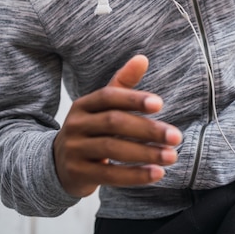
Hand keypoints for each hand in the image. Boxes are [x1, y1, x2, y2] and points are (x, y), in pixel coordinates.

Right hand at [53, 55, 181, 196]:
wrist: (59, 165)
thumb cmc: (91, 131)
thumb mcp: (102, 108)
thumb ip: (123, 84)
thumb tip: (142, 58)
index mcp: (83, 105)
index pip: (108, 96)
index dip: (133, 98)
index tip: (160, 104)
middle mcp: (75, 125)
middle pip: (113, 122)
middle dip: (147, 129)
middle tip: (176, 136)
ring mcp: (74, 150)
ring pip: (112, 149)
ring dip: (145, 153)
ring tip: (171, 156)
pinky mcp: (78, 174)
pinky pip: (109, 175)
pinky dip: (134, 175)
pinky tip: (156, 173)